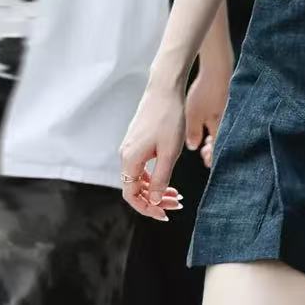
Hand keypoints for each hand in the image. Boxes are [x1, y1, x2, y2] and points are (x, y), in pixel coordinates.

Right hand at [118, 76, 186, 220]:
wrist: (165, 90)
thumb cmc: (169, 118)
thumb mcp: (170, 153)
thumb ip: (161, 179)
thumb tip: (155, 200)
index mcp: (130, 160)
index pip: (131, 195)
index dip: (147, 208)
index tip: (164, 214)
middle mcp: (126, 155)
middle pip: (135, 189)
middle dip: (155, 200)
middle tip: (177, 205)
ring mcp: (130, 148)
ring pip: (140, 179)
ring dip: (157, 189)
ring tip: (177, 196)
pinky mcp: (137, 142)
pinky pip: (142, 168)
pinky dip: (155, 177)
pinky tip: (170, 181)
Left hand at [185, 65, 229, 172]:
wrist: (217, 71)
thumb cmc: (205, 93)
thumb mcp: (193, 115)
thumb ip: (193, 132)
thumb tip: (193, 147)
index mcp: (219, 129)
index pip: (217, 150)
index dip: (212, 157)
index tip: (206, 160)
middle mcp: (228, 124)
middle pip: (222, 142)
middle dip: (213, 149)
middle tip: (204, 151)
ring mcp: (229, 114)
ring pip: (223, 132)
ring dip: (214, 138)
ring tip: (205, 138)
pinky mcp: (229, 105)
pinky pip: (224, 121)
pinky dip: (217, 126)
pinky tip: (210, 122)